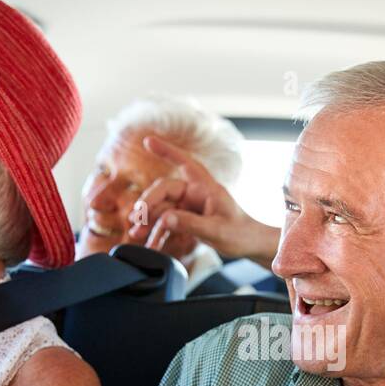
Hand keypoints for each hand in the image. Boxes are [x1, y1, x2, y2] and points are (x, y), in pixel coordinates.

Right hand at [129, 135, 278, 264]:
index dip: (166, 150)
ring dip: (148, 222)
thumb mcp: (216, 230)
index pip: (183, 162)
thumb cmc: (240, 233)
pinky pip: (167, 223)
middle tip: (135, 220)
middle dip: (147, 205)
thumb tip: (164, 219)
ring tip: (136, 234)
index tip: (148, 141)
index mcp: (205, 187)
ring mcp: (189, 206)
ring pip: (161, 209)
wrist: (249, 244)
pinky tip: (150, 244)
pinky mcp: (187, 219)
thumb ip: (190, 224)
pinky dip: (157, 233)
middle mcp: (194, 193)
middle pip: (163, 192)